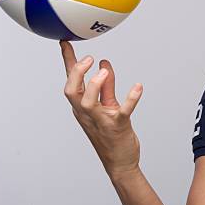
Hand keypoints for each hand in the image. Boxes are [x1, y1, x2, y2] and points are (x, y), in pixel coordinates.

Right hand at [60, 40, 143, 179]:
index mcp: (82, 107)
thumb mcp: (107, 107)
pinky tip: (138, 86)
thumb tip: (104, 64)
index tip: (66, 42)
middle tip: (89, 58)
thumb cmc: (112, 134)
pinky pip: (122, 111)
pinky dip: (131, 98)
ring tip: (105, 71)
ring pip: (87, 103)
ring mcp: (101, 121)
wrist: (120, 163)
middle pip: (71, 92)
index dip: (68, 61)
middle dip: (76, 73)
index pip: (71, 81)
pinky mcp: (117, 127)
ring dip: (94, 85)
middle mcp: (87, 114)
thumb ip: (106, 86)